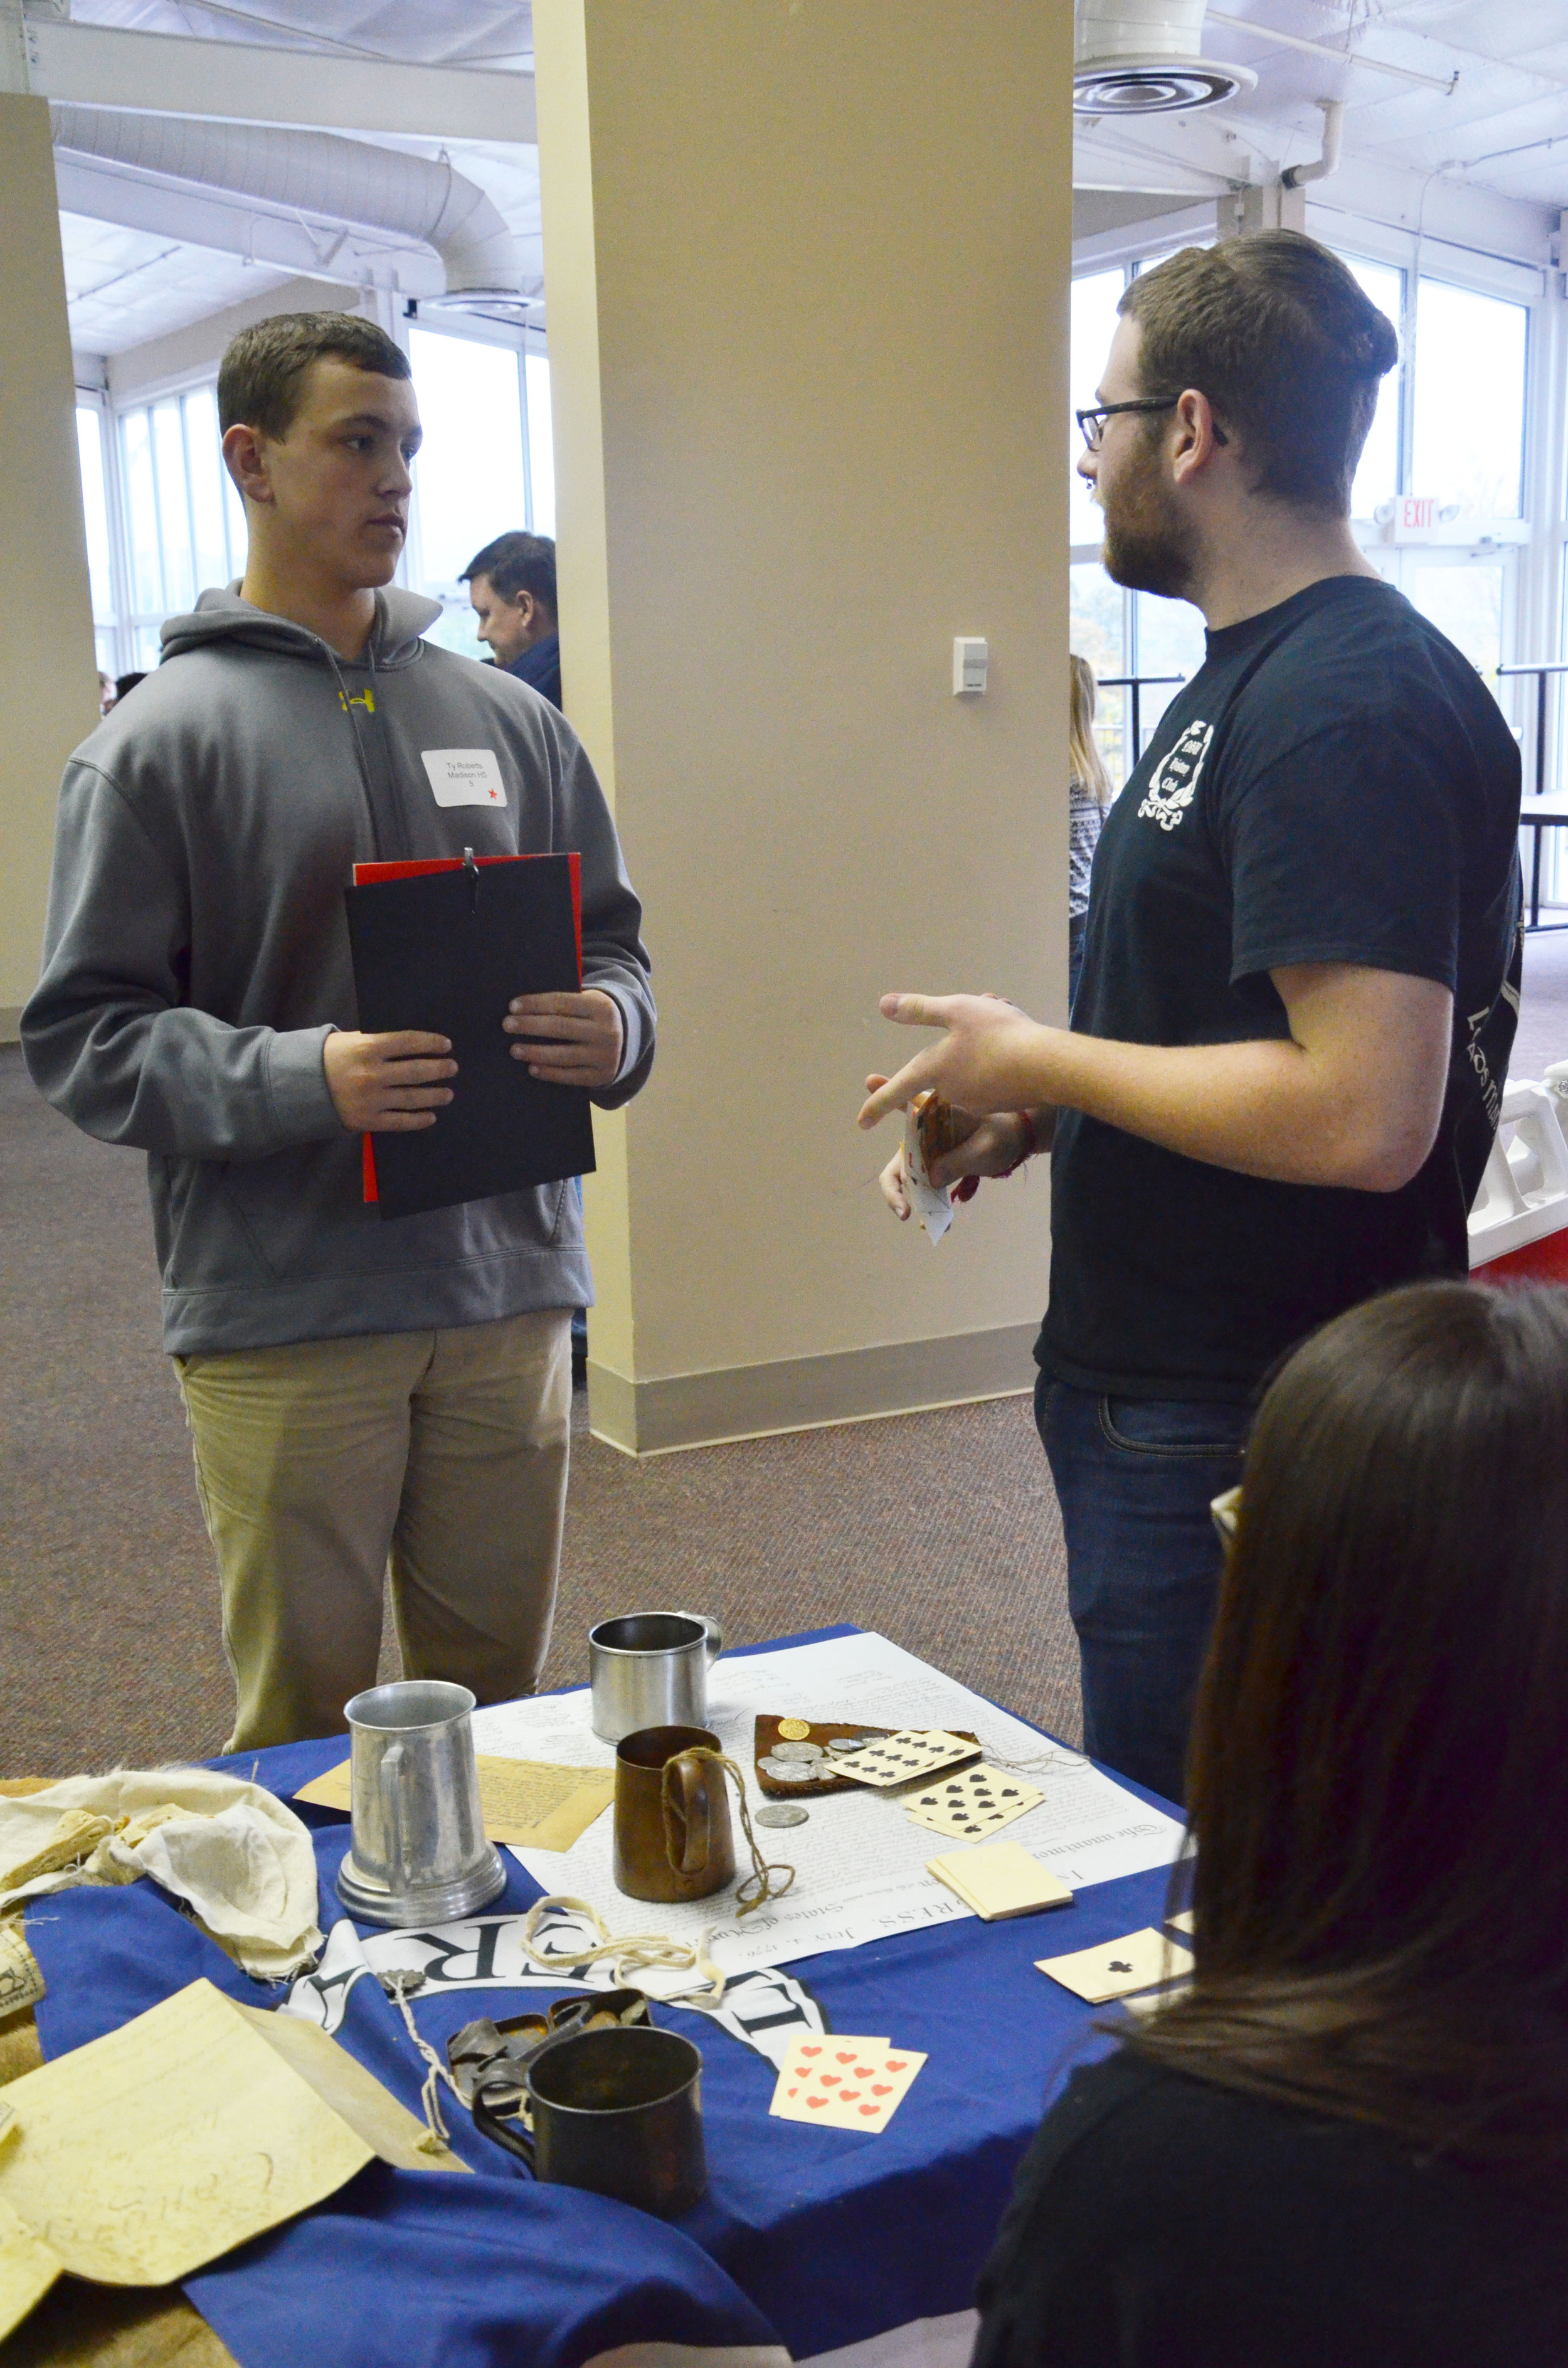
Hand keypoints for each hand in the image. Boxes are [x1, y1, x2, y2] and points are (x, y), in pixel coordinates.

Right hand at [324, 1030, 454, 1131]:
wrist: (297, 1087)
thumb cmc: (326, 1058)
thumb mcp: (347, 1040)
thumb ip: (376, 1042)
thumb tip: (408, 1044)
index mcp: (367, 1048)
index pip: (409, 1042)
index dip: (431, 1043)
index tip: (446, 1045)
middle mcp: (372, 1074)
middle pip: (416, 1071)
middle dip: (439, 1069)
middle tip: (452, 1068)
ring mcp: (371, 1099)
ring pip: (412, 1098)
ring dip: (434, 1096)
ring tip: (448, 1094)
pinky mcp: (367, 1120)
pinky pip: (400, 1122)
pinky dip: (418, 1120)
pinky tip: (431, 1117)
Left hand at [504, 989, 623, 1087]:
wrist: (627, 1039)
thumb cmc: (593, 1017)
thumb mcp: (588, 1003)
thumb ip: (565, 1004)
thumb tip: (524, 1008)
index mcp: (600, 1006)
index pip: (562, 1003)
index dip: (536, 1004)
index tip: (512, 1006)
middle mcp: (605, 1031)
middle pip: (560, 1027)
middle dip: (530, 1025)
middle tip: (507, 1025)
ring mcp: (604, 1056)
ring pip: (564, 1055)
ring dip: (535, 1052)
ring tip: (514, 1049)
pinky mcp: (601, 1076)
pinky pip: (571, 1076)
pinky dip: (549, 1073)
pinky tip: (532, 1068)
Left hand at [857, 993, 1043, 1130]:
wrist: (1047, 1065)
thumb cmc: (997, 1033)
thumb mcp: (956, 1010)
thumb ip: (919, 1009)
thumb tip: (884, 1005)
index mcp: (934, 1069)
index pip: (898, 1089)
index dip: (878, 1104)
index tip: (860, 1123)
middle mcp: (951, 1091)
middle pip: (945, 1066)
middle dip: (959, 1039)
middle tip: (991, 1007)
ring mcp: (977, 1100)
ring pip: (971, 1068)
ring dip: (982, 1043)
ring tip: (1006, 1015)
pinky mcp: (1001, 1103)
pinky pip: (991, 1077)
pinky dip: (999, 1058)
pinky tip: (1020, 1040)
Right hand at [872, 1093, 1030, 1220]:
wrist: (1016, 1141)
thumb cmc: (1002, 1134)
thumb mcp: (987, 1147)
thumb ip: (960, 1161)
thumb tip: (931, 1181)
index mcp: (935, 1116)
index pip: (906, 1103)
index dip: (884, 1093)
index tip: (870, 1080)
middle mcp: (925, 1134)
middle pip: (897, 1161)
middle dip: (894, 1189)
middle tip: (903, 1210)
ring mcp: (929, 1153)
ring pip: (907, 1180)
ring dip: (910, 1202)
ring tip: (924, 1223)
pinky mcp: (937, 1168)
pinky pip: (925, 1190)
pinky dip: (929, 1207)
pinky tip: (939, 1225)